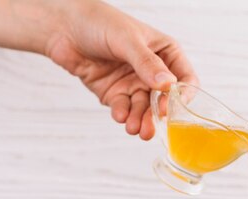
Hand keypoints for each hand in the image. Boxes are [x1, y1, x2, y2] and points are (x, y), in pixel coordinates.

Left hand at [45, 1, 197, 139]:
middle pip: (163, 100)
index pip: (184, 78)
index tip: (172, 107)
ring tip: (134, 128)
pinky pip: (123, 108)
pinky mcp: (115, 93)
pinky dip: (123, 114)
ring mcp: (133, 83)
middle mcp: (152, 71)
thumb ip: (147, 63)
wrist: (62, 27)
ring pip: (143, 108)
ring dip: (140, 119)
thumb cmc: (99, 22)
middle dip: (157, 115)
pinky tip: (119, 116)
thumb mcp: (127, 40)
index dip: (182, 95)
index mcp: (165, 53)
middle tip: (151, 128)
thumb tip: (168, 85)